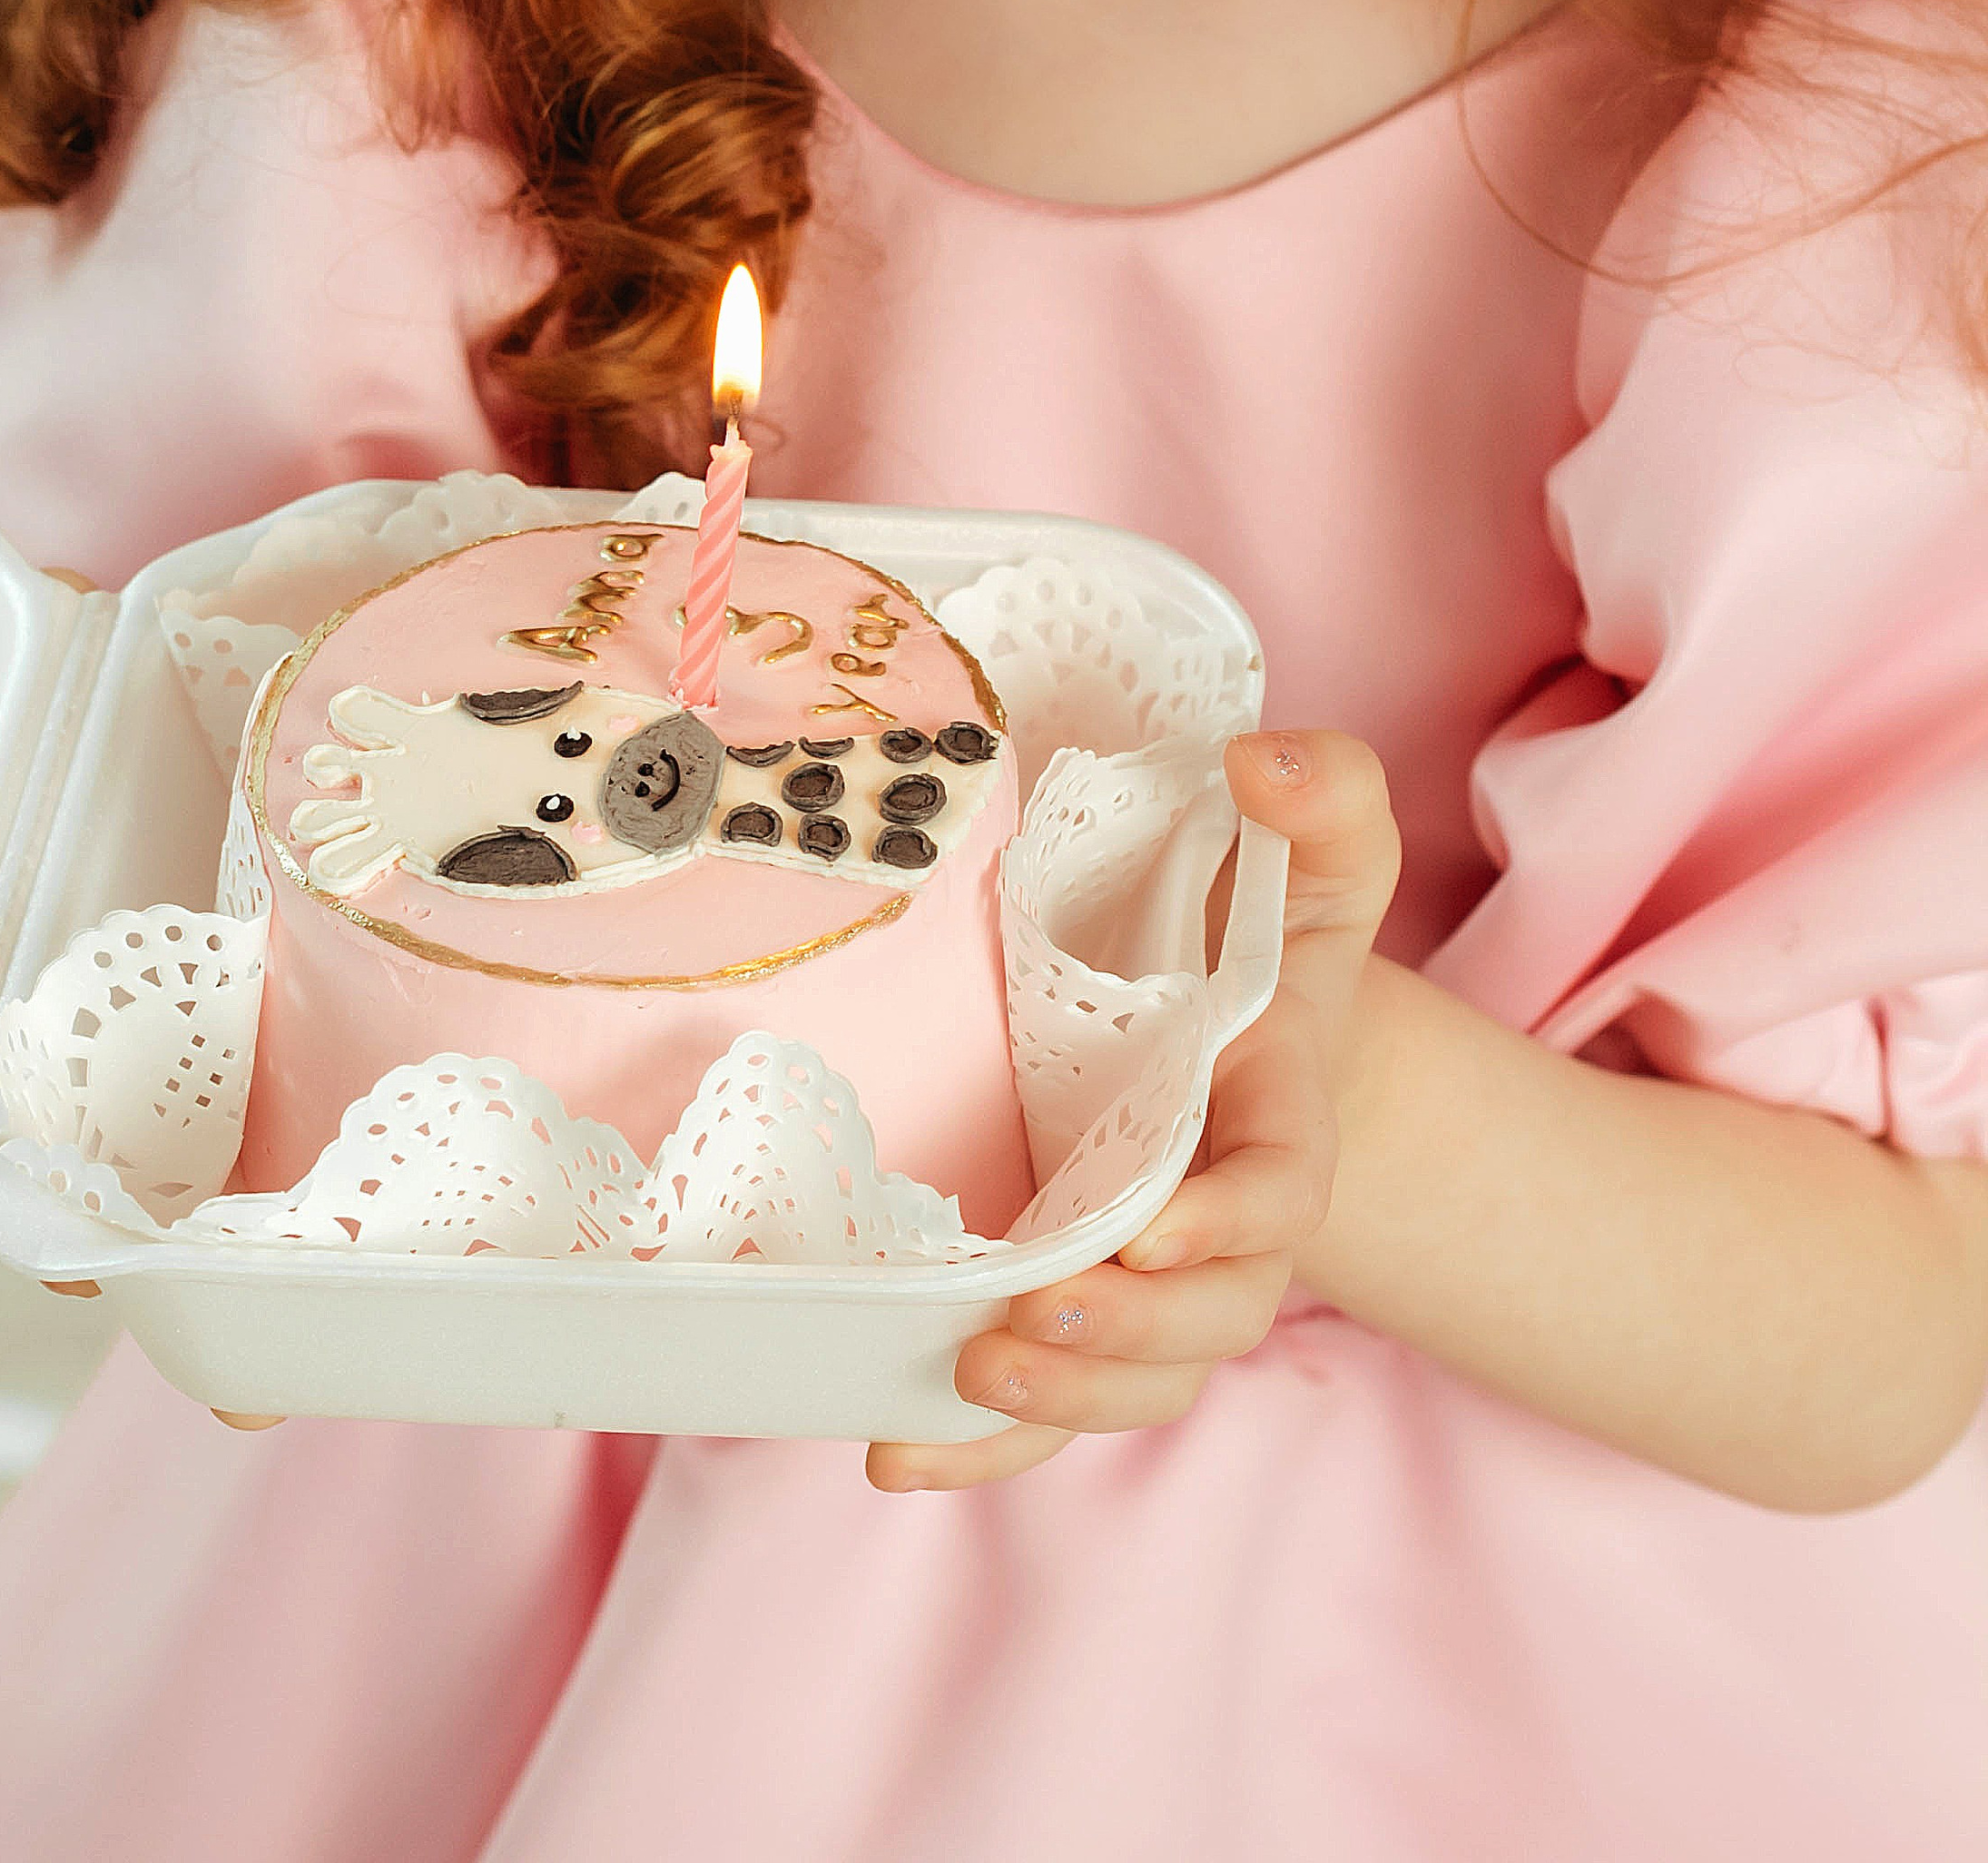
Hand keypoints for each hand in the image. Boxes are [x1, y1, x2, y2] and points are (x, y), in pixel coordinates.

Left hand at [866, 727, 1400, 1492]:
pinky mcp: (1079, 1309)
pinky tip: (895, 1456)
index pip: (1277, 1193)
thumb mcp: (1316, 852)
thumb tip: (1260, 760)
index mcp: (1282, 1124)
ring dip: (1054, 1406)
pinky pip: (1046, 1416)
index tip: (1150, 1227)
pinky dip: (982, 1453)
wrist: (1244, 1022)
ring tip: (967, 1378)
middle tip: (1027, 1318)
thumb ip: (1319, 791)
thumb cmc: (1273, 938)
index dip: (1223, 1223)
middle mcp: (1222, 1228)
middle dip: (1121, 1338)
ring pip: (1131, 1385)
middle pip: (1202, 1323)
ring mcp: (1151, 1285)